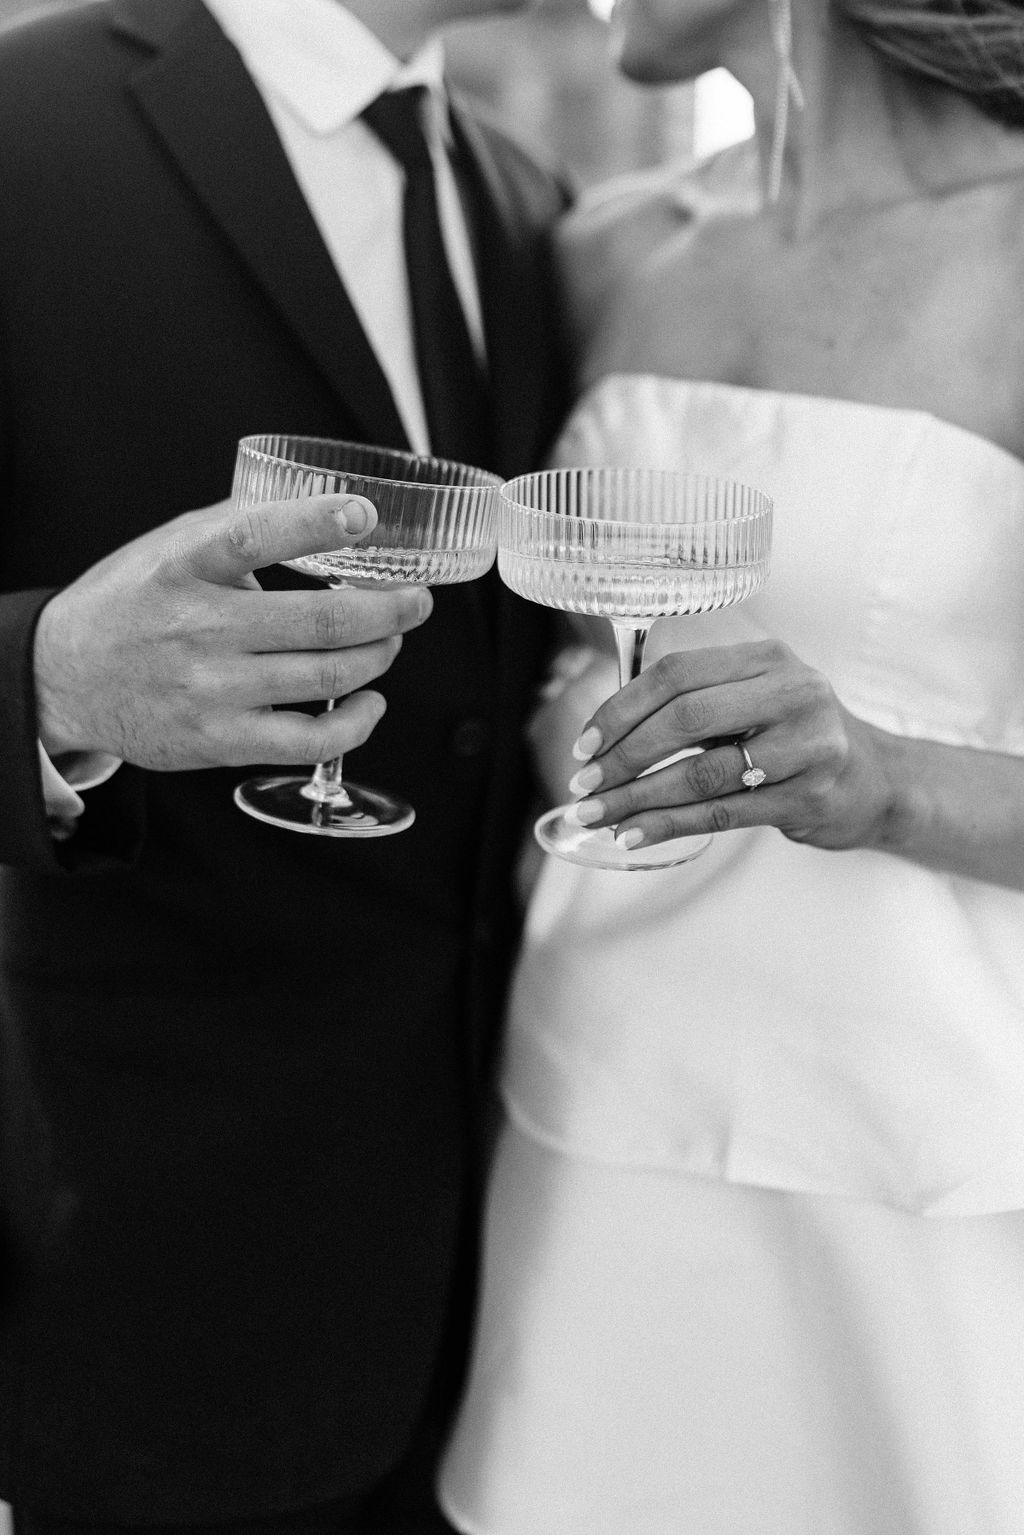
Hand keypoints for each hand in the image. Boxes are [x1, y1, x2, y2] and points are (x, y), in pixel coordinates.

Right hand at [34, 494, 431, 770]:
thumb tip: (320, 505)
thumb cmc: (132, 604)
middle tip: (415, 601)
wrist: (66, 679)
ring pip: (328, 677)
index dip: (314, 523)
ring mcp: (211, 690)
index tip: (363, 516)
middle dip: (390, 610)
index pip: (252, 536)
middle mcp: (199, 629)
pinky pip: (310, 741)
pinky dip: (357, 723)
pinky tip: (370, 703)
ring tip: (390, 640)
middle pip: (321, 622)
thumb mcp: (168, 547)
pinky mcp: (221, 740)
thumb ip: (235, 524)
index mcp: (185, 567)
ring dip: (379, 656)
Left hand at [565, 639, 898, 853]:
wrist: (877, 782)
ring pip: (701, 773)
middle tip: (585, 784)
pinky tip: (634, 834)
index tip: (586, 743)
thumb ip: (695, 702)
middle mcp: (793, 694)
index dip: (622, 708)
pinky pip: (721, 813)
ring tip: (597, 815)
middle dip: (624, 754)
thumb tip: (604, 733)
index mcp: (768, 660)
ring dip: (637, 798)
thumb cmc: (796, 738)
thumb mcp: (757, 699)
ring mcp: (806, 747)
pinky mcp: (808, 798)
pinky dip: (669, 824)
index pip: (677, 674)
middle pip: (686, 718)